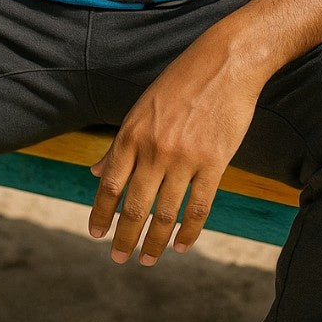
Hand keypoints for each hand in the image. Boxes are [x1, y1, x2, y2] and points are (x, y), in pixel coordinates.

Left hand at [88, 28, 263, 265]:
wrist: (225, 62)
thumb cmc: (181, 81)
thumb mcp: (142, 107)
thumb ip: (121, 142)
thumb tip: (97, 170)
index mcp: (132, 133)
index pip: (110, 184)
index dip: (101, 213)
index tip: (96, 234)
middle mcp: (154, 149)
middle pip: (135, 206)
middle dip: (124, 237)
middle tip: (118, 258)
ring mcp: (185, 158)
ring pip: (166, 214)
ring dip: (155, 242)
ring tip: (148, 259)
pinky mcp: (214, 162)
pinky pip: (199, 207)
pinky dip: (189, 232)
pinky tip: (182, 246)